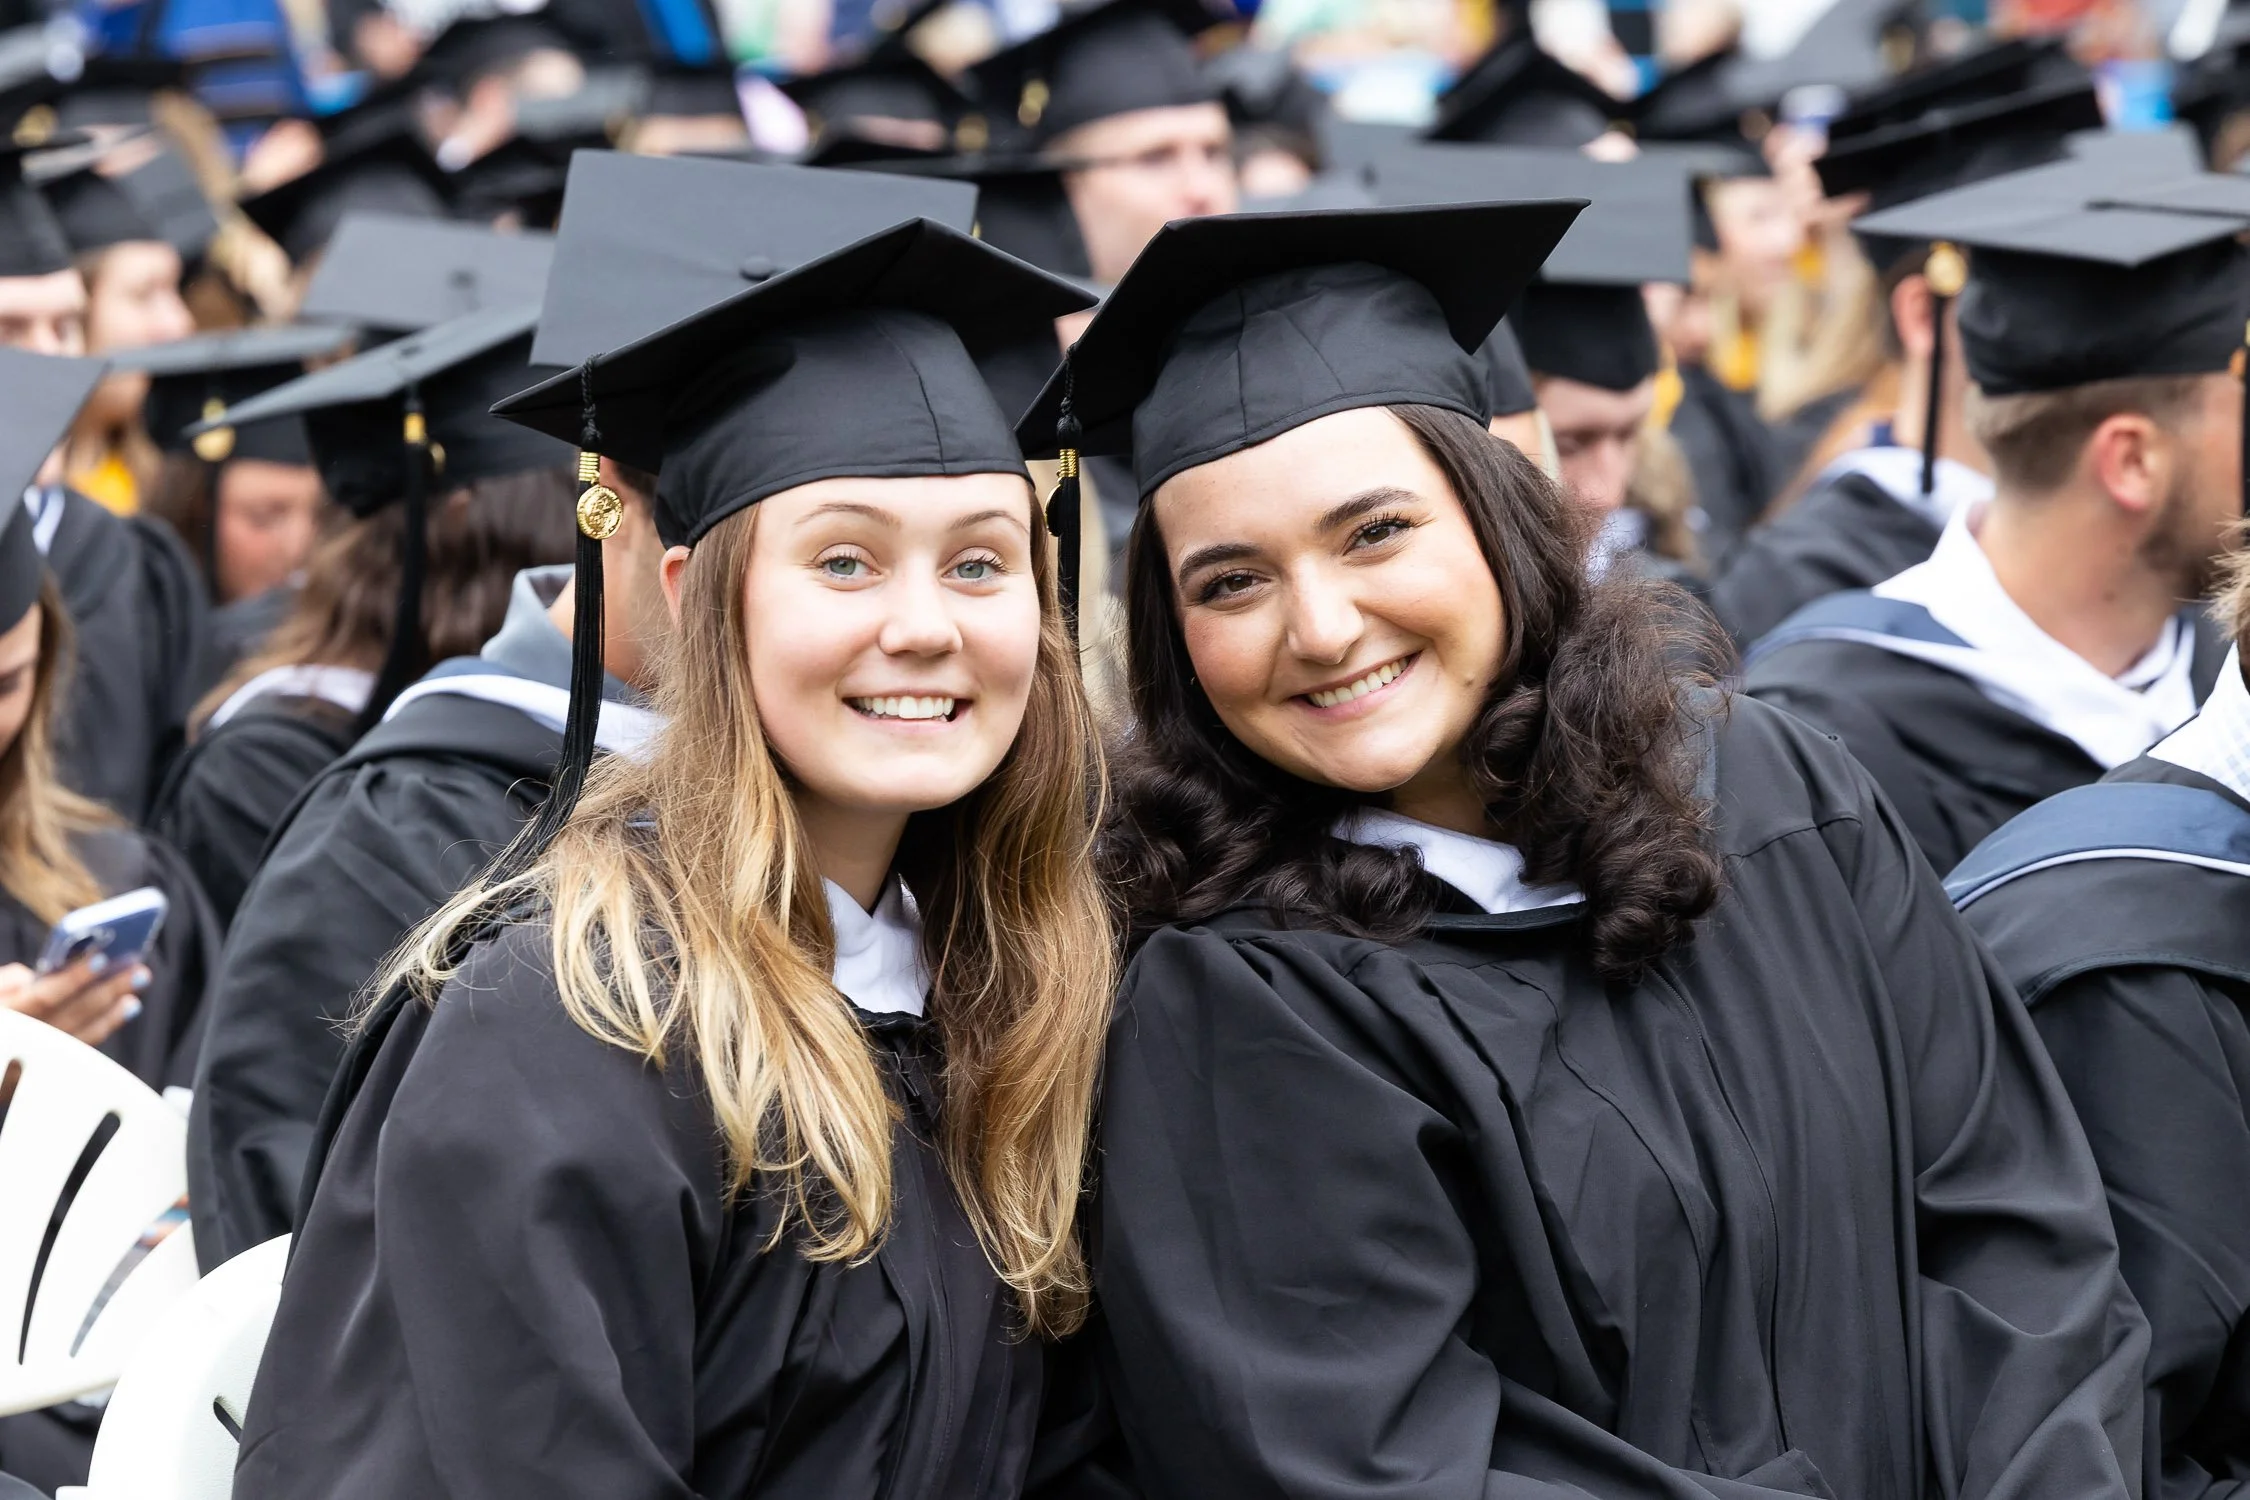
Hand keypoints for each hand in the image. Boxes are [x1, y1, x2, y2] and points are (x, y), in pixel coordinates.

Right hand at [0, 957, 147, 1048]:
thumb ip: (8, 982)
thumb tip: (41, 974)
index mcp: (6, 1017)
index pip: (43, 997)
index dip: (73, 979)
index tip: (102, 958)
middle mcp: (20, 1042)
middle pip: (70, 1016)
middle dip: (107, 993)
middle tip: (140, 973)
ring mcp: (32, 1062)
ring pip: (78, 1038)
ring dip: (110, 1016)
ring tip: (133, 997)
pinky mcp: (43, 1073)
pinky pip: (76, 1050)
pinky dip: (100, 1029)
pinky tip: (121, 1011)